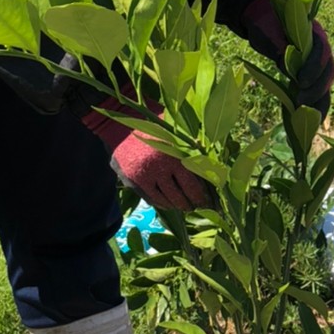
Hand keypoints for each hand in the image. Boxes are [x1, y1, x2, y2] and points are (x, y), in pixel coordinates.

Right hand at [82, 97, 209, 211]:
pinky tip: (169, 204)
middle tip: (198, 206)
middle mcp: (158, 168)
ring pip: (166, 200)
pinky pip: (151, 199)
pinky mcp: (132, 182)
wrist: (120, 127)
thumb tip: (213, 169)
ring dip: (177, 205)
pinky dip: (162, 203)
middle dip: (191, 204)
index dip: (201, 196)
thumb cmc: (155, 127)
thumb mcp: (175, 134)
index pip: (192, 184)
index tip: (209, 201)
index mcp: (173, 154)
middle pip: (179, 195)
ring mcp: (144, 176)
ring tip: (185, 206)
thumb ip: (192, 149)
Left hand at [241, 0, 333, 115]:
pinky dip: (315, 105)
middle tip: (301, 102)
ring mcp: (316, 63)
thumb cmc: (265, 23)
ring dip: (319, 101)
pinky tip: (311, 120)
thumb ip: (278, 44)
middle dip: (317, 89)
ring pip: (325, 84)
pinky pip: (316, 91)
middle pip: (327, 72)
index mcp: (314, 34)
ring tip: (310, 119)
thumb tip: (287, 65)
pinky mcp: (309, 75)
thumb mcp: (269, 30)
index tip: (300, 82)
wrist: (261, 21)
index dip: (314, 68)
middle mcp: (320, 50)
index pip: (321, 52)